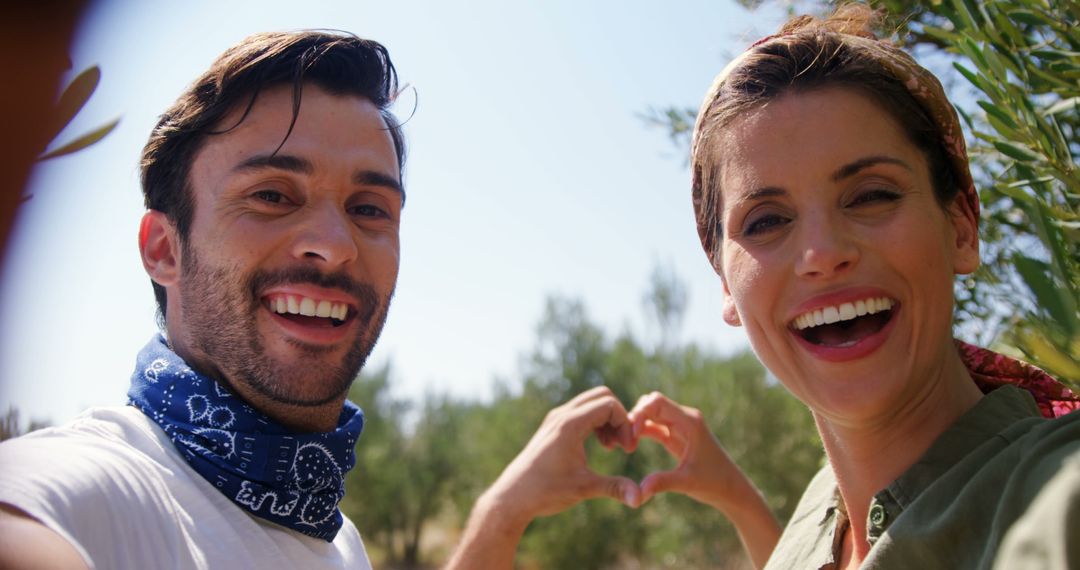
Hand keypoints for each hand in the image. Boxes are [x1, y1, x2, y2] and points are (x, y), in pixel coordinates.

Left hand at [445, 386, 641, 568]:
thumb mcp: (584, 489)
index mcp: (570, 424)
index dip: (625, 424)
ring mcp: (556, 418)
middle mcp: (562, 415)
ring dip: (607, 420)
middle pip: (602, 396)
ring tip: (612, 447)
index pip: (609, 404)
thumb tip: (641, 498)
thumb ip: (615, 488)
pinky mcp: (553, 426)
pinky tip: (599, 447)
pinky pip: (582, 412)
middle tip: (623, 445)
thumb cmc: (545, 491)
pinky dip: (596, 422)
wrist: (513, 497)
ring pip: (591, 402)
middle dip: (618, 417)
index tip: (627, 449)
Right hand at [628, 391, 747, 510]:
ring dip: (635, 424)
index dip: (640, 412)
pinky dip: (639, 431)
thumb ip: (663, 483)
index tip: (631, 433)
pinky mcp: (674, 436)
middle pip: (651, 403)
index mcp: (690, 421)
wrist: (729, 489)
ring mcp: (678, 426)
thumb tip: (640, 491)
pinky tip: (629, 445)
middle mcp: (684, 418)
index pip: (658, 401)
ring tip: (623, 443)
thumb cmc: (714, 483)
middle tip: (622, 439)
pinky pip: (652, 426)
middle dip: (634, 416)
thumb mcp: (687, 483)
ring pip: (650, 413)